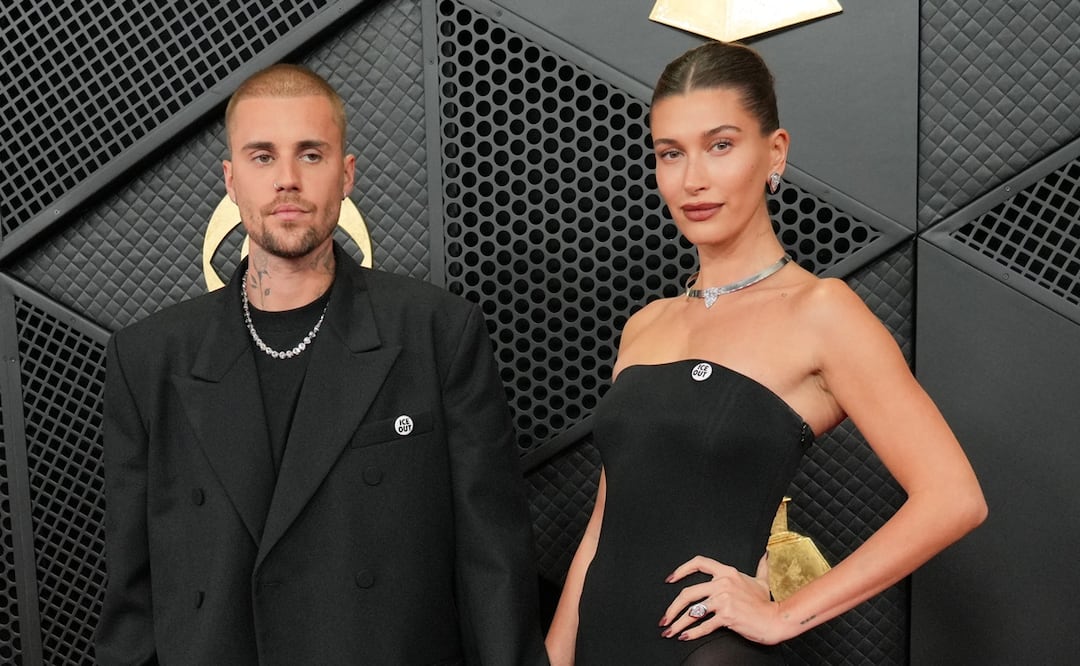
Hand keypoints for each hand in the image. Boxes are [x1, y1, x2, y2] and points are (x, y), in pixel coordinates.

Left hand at [658, 555, 781, 644]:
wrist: (776, 619)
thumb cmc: (766, 603)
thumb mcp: (761, 581)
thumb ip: (760, 567)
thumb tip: (764, 555)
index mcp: (727, 572)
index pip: (699, 563)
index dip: (681, 570)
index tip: (670, 579)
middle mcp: (723, 583)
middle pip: (688, 592)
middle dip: (672, 608)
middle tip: (665, 618)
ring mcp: (724, 599)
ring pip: (692, 611)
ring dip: (677, 623)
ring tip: (669, 631)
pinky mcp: (726, 615)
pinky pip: (703, 625)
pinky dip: (691, 633)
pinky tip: (684, 636)